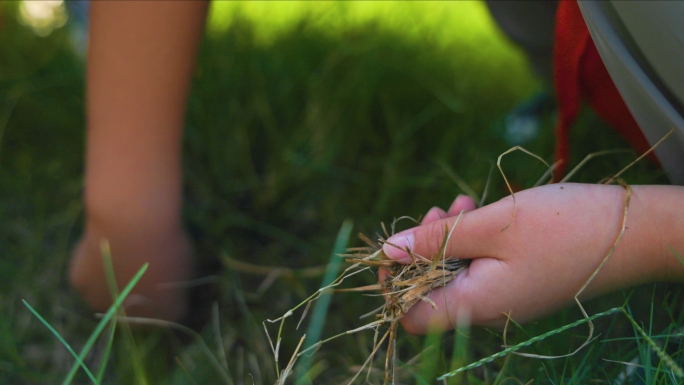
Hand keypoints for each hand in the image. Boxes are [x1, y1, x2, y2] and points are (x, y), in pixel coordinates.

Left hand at [382, 183, 671, 333]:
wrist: (634, 233)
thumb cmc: (562, 226)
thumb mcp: (491, 225)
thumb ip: (434, 239)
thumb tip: (387, 250)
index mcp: (477, 305)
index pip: (412, 317)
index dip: (393, 285)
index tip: (397, 247)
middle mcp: (489, 310)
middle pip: (432, 290)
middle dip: (425, 247)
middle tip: (441, 210)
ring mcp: (506, 298)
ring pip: (456, 273)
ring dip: (449, 237)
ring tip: (463, 203)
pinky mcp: (520, 283)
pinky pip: (480, 267)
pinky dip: (472, 239)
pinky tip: (480, 210)